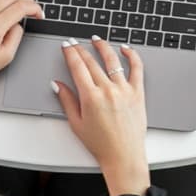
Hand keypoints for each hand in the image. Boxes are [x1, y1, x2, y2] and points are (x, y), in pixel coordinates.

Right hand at [55, 38, 152, 194]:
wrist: (123, 156)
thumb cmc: (100, 144)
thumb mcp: (76, 123)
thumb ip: (66, 101)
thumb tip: (57, 84)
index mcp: (90, 97)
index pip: (77, 67)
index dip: (70, 53)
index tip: (66, 45)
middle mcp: (108, 90)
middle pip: (92, 62)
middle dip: (81, 49)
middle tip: (75, 43)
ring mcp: (124, 90)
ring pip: (113, 60)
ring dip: (103, 47)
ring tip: (96, 40)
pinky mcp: (138, 92)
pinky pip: (137, 68)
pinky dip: (132, 56)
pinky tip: (125, 49)